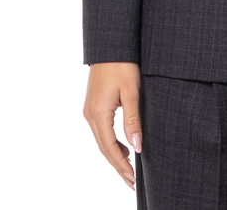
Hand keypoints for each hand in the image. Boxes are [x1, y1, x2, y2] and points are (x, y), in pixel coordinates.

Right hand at [83, 62, 142, 190]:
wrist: (111, 45)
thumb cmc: (123, 64)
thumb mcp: (132, 91)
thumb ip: (133, 120)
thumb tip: (136, 147)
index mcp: (98, 113)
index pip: (109, 147)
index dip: (121, 164)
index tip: (132, 178)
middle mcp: (90, 114)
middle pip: (103, 148)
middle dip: (117, 165)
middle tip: (131, 182)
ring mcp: (89, 110)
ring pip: (101, 140)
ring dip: (114, 155)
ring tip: (129, 168)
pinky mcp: (93, 105)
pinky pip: (101, 130)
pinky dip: (111, 142)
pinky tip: (123, 145)